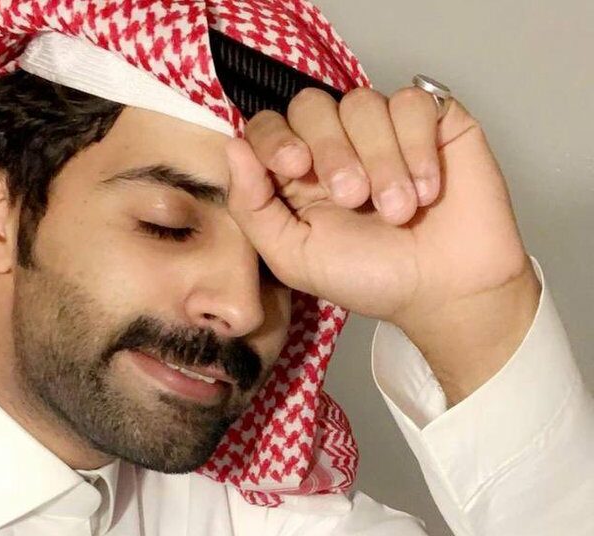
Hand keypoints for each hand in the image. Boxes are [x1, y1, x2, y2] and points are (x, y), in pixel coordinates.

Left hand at [225, 86, 540, 401]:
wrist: (445, 291)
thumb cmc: (371, 279)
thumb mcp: (294, 256)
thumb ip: (253, 206)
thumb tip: (233, 147)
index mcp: (298, 175)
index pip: (268, 126)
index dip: (275, 136)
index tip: (295, 166)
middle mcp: (338, 145)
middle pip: (312, 104)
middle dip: (330, 150)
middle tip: (353, 199)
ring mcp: (384, 130)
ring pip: (363, 102)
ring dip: (379, 160)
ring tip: (398, 211)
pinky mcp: (433, 123)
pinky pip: (413, 103)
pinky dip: (417, 146)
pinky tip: (426, 189)